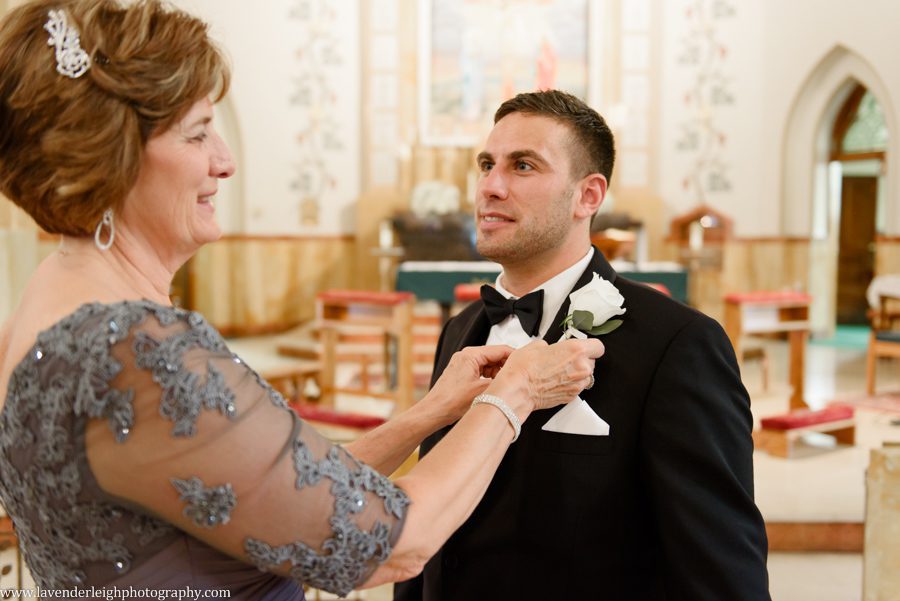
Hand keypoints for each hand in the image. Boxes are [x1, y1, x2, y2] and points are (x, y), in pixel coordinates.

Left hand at [425, 345, 512, 423]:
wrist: (434, 411)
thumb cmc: (451, 401)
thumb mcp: (483, 391)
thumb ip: (501, 381)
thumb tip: (515, 379)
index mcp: (470, 355)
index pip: (500, 349)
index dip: (515, 357)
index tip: (525, 364)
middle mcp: (465, 356)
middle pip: (494, 356)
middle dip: (506, 366)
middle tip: (518, 376)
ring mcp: (463, 364)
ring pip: (488, 364)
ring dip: (498, 373)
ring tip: (507, 383)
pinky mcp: (461, 372)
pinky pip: (480, 370)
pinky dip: (489, 377)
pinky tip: (495, 386)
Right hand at [485, 338, 603, 415]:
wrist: (518, 390)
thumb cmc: (525, 369)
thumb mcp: (537, 345)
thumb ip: (552, 346)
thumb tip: (551, 350)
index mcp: (576, 350)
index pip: (598, 347)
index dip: (590, 346)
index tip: (584, 347)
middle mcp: (581, 368)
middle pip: (591, 362)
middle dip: (580, 360)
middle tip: (564, 360)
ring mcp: (577, 384)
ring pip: (584, 376)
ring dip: (575, 373)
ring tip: (557, 372)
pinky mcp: (571, 397)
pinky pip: (575, 387)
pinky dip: (568, 384)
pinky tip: (554, 381)